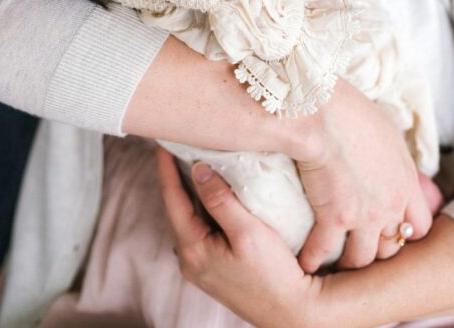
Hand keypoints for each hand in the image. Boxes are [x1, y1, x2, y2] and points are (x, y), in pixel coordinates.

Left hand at [156, 148, 322, 327]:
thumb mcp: (247, 230)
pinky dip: (200, 210)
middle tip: (177, 149)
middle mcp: (189, 261)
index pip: (172, 199)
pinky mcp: (212, 271)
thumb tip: (197, 170)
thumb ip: (220, 199)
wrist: (291, 311)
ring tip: (190, 166)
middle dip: (174, 179)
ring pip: (186, 221)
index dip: (166, 169)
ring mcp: (200, 268)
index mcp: (193, 250)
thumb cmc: (273, 273)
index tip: (162, 143)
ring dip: (188, 194)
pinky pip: (198, 232)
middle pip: (175, 210)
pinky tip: (211, 197)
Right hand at [289, 78, 432, 272]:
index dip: (405, 232)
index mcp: (406, 182)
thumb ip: (392, 156)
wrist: (325, 115)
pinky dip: (313, 258)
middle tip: (362, 248)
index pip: (419, 225)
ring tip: (336, 263)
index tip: (390, 230)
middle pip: (392, 247)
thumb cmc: (352, 112)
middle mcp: (390, 205)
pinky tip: (305, 262)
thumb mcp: (387, 131)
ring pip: (362, 258)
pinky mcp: (334, 219)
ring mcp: (364, 217)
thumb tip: (388, 157)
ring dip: (349, 261)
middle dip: (378, 250)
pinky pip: (324, 250)